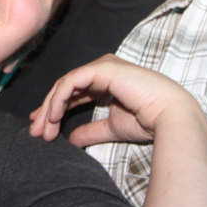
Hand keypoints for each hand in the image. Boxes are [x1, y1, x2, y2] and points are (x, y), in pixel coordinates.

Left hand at [29, 54, 204, 147]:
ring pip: (64, 84)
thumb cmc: (148, 121)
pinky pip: (71, 82)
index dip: (54, 109)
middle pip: (65, 88)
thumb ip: (91, 131)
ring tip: (42, 130)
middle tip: (36, 133)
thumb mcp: (112, 128)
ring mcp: (103, 66)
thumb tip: (71, 140)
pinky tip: (53, 116)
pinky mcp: (102, 68)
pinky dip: (58, 99)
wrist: (170, 117)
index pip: (73, 92)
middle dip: (48, 111)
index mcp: (107, 81)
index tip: (42, 128)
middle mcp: (103, 70)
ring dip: (50, 107)